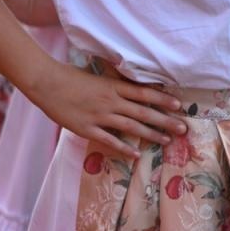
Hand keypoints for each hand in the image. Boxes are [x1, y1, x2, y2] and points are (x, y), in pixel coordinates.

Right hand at [25, 60, 184, 160]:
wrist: (46, 83)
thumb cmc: (70, 76)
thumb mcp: (97, 75)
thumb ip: (115, 82)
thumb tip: (132, 83)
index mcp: (114, 86)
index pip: (144, 93)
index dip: (163, 99)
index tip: (179, 105)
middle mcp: (110, 101)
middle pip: (143, 112)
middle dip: (165, 121)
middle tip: (183, 128)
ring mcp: (99, 116)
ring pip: (131, 127)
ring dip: (151, 135)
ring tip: (167, 141)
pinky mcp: (86, 128)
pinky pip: (109, 140)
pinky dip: (124, 148)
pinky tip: (137, 155)